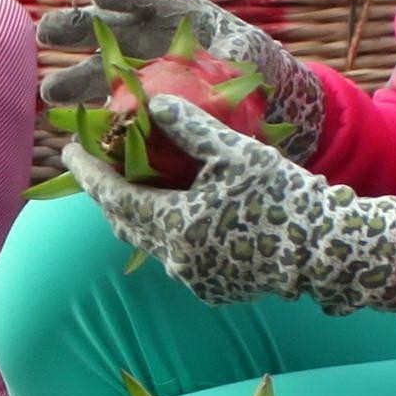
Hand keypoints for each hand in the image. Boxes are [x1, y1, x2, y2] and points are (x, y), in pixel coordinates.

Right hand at [39, 0, 316, 127]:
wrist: (259, 100)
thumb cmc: (255, 67)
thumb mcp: (249, 57)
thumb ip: (232, 58)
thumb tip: (220, 67)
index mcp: (179, 14)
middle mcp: (152, 37)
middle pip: (109, 27)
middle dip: (75, 28)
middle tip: (46, 34)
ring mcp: (142, 68)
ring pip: (101, 69)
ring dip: (74, 79)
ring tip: (50, 92)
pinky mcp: (139, 101)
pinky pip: (112, 105)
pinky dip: (92, 114)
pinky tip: (72, 126)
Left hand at [65, 95, 395, 313]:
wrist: (327, 250)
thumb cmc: (283, 195)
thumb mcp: (236, 152)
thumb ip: (191, 127)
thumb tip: (154, 104)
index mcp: (175, 226)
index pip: (113, 197)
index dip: (88, 172)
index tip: (68, 148)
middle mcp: (176, 260)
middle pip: (125, 224)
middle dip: (107, 193)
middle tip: (96, 165)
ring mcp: (195, 280)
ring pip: (150, 242)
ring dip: (138, 214)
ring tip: (135, 185)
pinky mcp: (215, 290)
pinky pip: (178, 258)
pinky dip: (168, 232)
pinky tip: (179, 213)